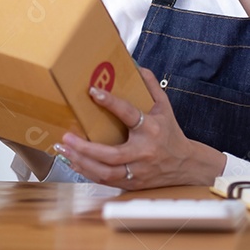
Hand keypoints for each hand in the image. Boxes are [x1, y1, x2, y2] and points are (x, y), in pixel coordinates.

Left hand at [55, 67, 226, 189]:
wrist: (186, 165)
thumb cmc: (170, 133)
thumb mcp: (165, 106)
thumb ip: (151, 86)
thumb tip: (136, 67)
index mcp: (152, 128)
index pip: (129, 114)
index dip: (111, 102)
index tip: (93, 92)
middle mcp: (144, 151)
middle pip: (112, 154)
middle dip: (86, 148)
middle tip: (66, 137)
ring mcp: (137, 170)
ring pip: (106, 172)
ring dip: (82, 162)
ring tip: (64, 149)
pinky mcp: (132, 183)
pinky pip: (106, 180)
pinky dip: (87, 172)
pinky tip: (74, 161)